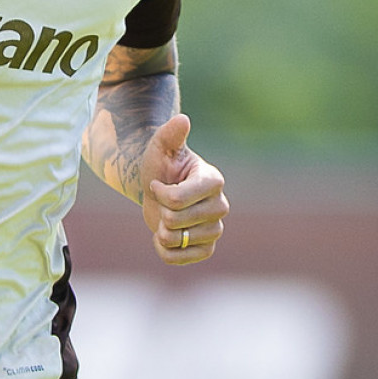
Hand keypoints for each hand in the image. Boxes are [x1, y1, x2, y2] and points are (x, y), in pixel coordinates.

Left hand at [141, 113, 227, 265]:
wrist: (157, 191)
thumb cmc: (160, 167)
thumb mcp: (160, 148)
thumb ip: (170, 134)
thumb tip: (182, 119)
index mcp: (212, 180)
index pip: (177, 199)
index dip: (159, 193)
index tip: (157, 184)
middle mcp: (220, 205)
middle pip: (175, 221)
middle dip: (159, 211)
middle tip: (163, 202)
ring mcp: (215, 229)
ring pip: (176, 240)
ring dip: (160, 231)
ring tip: (166, 218)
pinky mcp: (207, 248)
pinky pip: (178, 258)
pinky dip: (163, 250)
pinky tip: (164, 237)